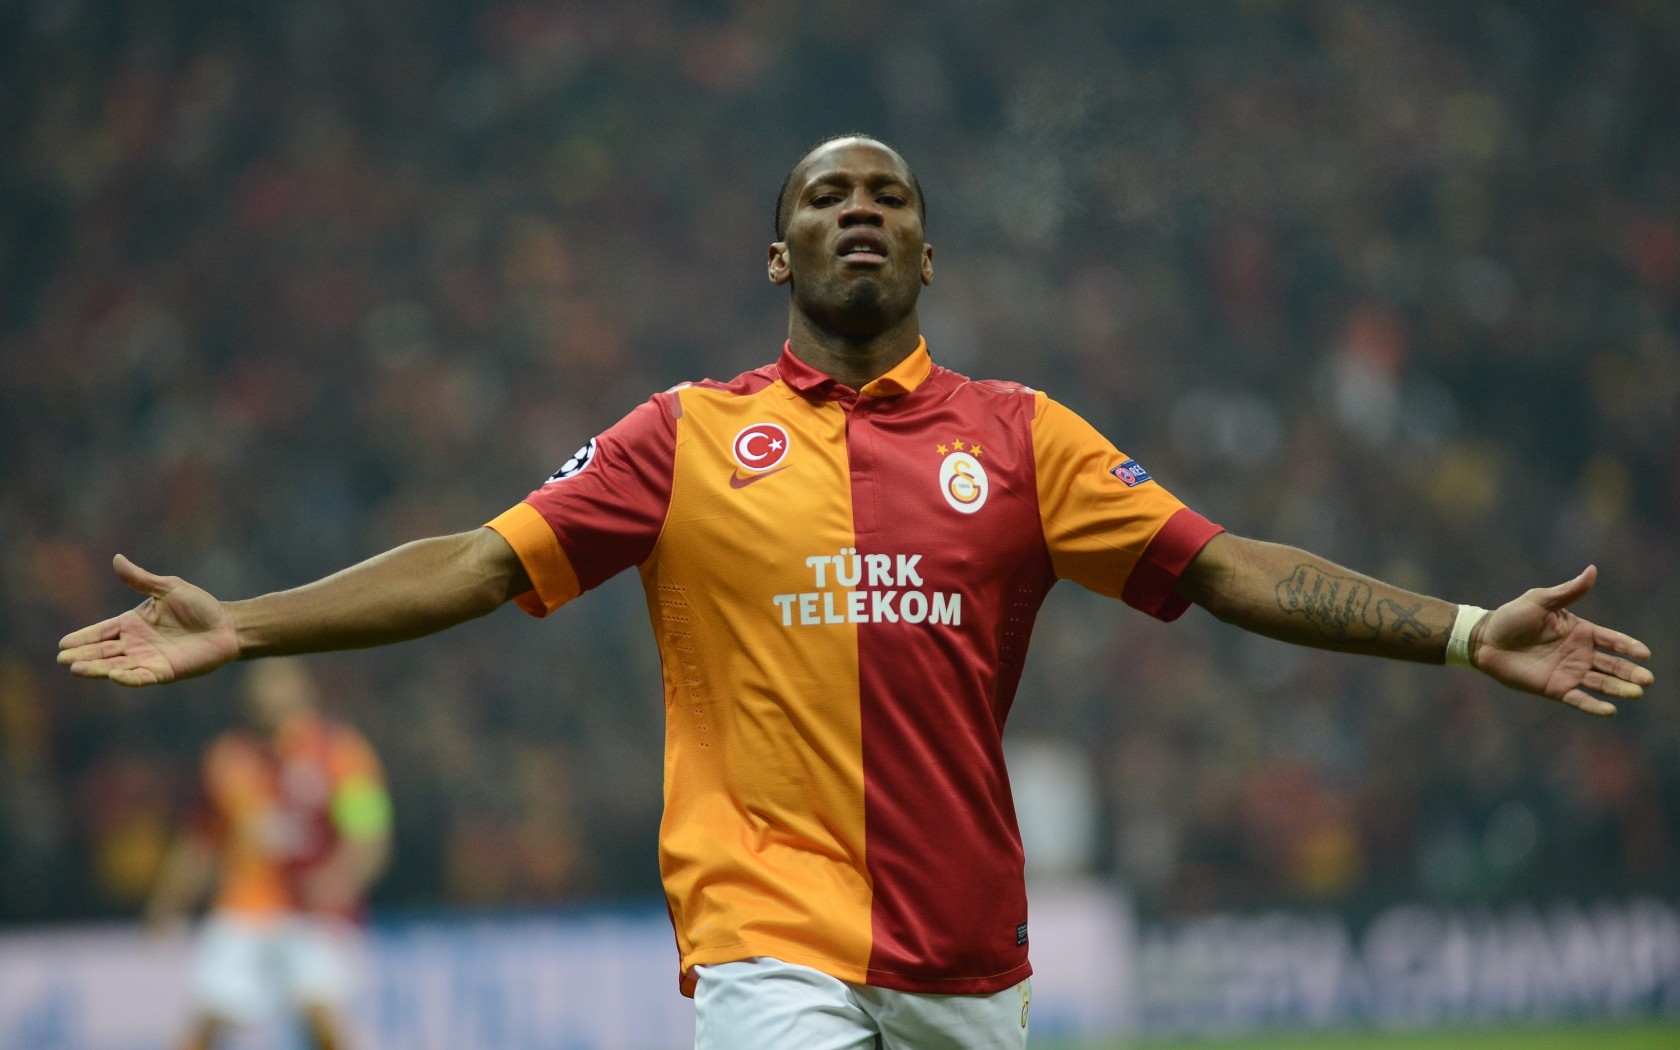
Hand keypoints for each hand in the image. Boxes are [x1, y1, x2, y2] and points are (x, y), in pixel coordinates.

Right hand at [57, 555, 239, 685]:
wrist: (227, 625)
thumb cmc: (199, 606)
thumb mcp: (167, 588)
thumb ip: (141, 579)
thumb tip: (117, 558)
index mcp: (132, 623)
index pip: (101, 632)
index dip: (83, 637)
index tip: (63, 644)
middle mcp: (136, 644)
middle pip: (103, 652)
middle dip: (83, 656)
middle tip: (62, 659)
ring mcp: (148, 659)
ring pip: (116, 666)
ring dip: (97, 668)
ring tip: (76, 669)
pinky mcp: (165, 672)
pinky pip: (142, 676)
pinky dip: (128, 677)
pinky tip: (114, 676)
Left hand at [1471, 565, 1653, 715]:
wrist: (1484, 640)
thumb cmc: (1511, 617)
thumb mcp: (1540, 600)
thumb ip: (1568, 591)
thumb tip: (1592, 570)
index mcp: (1580, 632)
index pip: (1612, 640)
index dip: (1628, 647)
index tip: (1644, 654)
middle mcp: (1579, 654)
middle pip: (1612, 665)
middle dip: (1630, 672)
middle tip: (1647, 679)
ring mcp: (1569, 672)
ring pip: (1601, 683)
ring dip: (1619, 689)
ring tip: (1636, 692)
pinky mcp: (1555, 688)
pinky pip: (1578, 699)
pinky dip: (1593, 706)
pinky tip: (1610, 711)